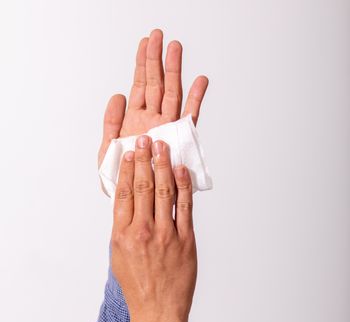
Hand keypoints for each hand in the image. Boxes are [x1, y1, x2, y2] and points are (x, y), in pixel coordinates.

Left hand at [98, 28, 208, 167]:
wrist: (137, 200)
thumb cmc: (122, 178)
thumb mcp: (107, 151)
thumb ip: (110, 122)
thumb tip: (117, 95)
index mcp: (134, 121)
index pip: (139, 86)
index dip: (141, 64)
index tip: (145, 43)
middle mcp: (152, 120)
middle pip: (156, 83)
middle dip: (156, 60)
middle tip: (159, 36)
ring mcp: (166, 127)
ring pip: (171, 94)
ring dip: (174, 71)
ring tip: (175, 48)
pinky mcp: (179, 138)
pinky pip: (189, 116)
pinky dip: (195, 98)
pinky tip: (199, 80)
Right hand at [111, 135, 196, 321]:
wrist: (159, 308)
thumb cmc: (137, 282)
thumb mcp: (119, 254)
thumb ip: (123, 225)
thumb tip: (128, 199)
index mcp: (122, 234)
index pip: (124, 193)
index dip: (128, 169)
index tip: (130, 153)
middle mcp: (143, 231)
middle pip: (144, 187)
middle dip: (145, 160)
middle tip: (146, 140)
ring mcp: (166, 234)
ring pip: (164, 192)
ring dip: (163, 166)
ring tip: (163, 148)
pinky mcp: (186, 239)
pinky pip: (185, 207)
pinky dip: (183, 186)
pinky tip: (181, 170)